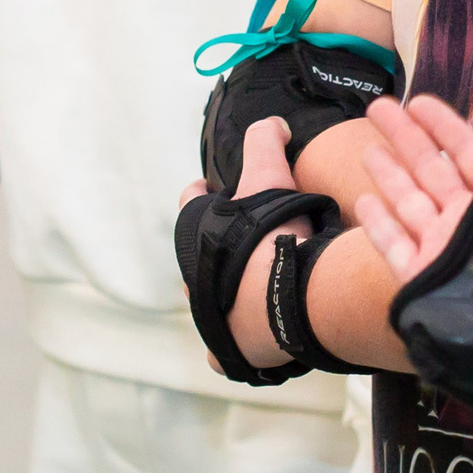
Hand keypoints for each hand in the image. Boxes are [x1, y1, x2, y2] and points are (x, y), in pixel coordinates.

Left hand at [188, 116, 317, 371]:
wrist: (281, 298)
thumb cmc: (270, 236)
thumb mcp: (270, 175)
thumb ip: (267, 141)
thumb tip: (274, 124)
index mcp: (194, 231)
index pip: (191, 201)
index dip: (205, 193)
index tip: (218, 189)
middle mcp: (191, 274)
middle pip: (197, 254)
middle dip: (215, 247)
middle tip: (247, 242)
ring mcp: (204, 313)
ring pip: (209, 300)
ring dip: (226, 292)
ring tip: (257, 286)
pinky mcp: (223, 348)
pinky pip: (224, 348)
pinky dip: (234, 342)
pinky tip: (253, 334)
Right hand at [352, 96, 472, 280]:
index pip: (470, 159)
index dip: (445, 129)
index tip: (419, 102)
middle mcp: (466, 224)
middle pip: (431, 172)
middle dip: (405, 137)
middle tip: (379, 107)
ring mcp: (441, 252)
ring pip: (410, 205)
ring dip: (389, 175)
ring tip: (367, 148)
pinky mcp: (422, 282)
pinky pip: (395, 249)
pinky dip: (379, 226)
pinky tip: (364, 202)